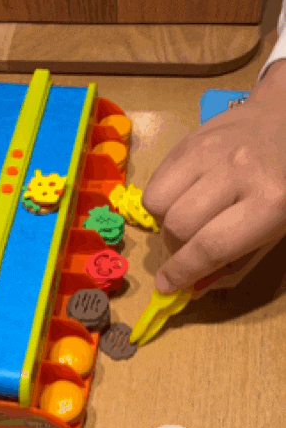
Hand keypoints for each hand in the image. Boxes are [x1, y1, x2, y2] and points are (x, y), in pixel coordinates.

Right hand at [142, 60, 285, 298]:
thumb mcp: (279, 228)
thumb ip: (238, 261)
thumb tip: (192, 286)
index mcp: (271, 200)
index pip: (211, 245)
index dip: (183, 271)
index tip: (166, 285)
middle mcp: (237, 172)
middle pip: (179, 225)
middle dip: (177, 245)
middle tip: (189, 244)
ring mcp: (208, 150)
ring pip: (158, 203)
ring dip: (165, 220)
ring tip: (186, 215)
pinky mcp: (188, 140)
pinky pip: (154, 181)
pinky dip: (161, 198)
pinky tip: (182, 194)